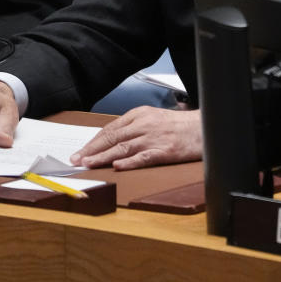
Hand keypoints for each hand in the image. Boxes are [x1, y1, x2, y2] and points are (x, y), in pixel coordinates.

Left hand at [70, 107, 201, 170]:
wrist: (203, 127)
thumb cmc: (177, 125)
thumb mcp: (153, 117)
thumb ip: (133, 127)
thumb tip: (111, 141)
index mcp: (139, 114)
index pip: (110, 129)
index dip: (93, 141)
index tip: (80, 151)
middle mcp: (143, 125)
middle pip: (112, 138)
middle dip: (92, 150)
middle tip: (76, 160)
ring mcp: (153, 138)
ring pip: (122, 148)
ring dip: (103, 157)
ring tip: (88, 164)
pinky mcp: (164, 152)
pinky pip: (143, 157)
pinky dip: (128, 162)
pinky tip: (116, 166)